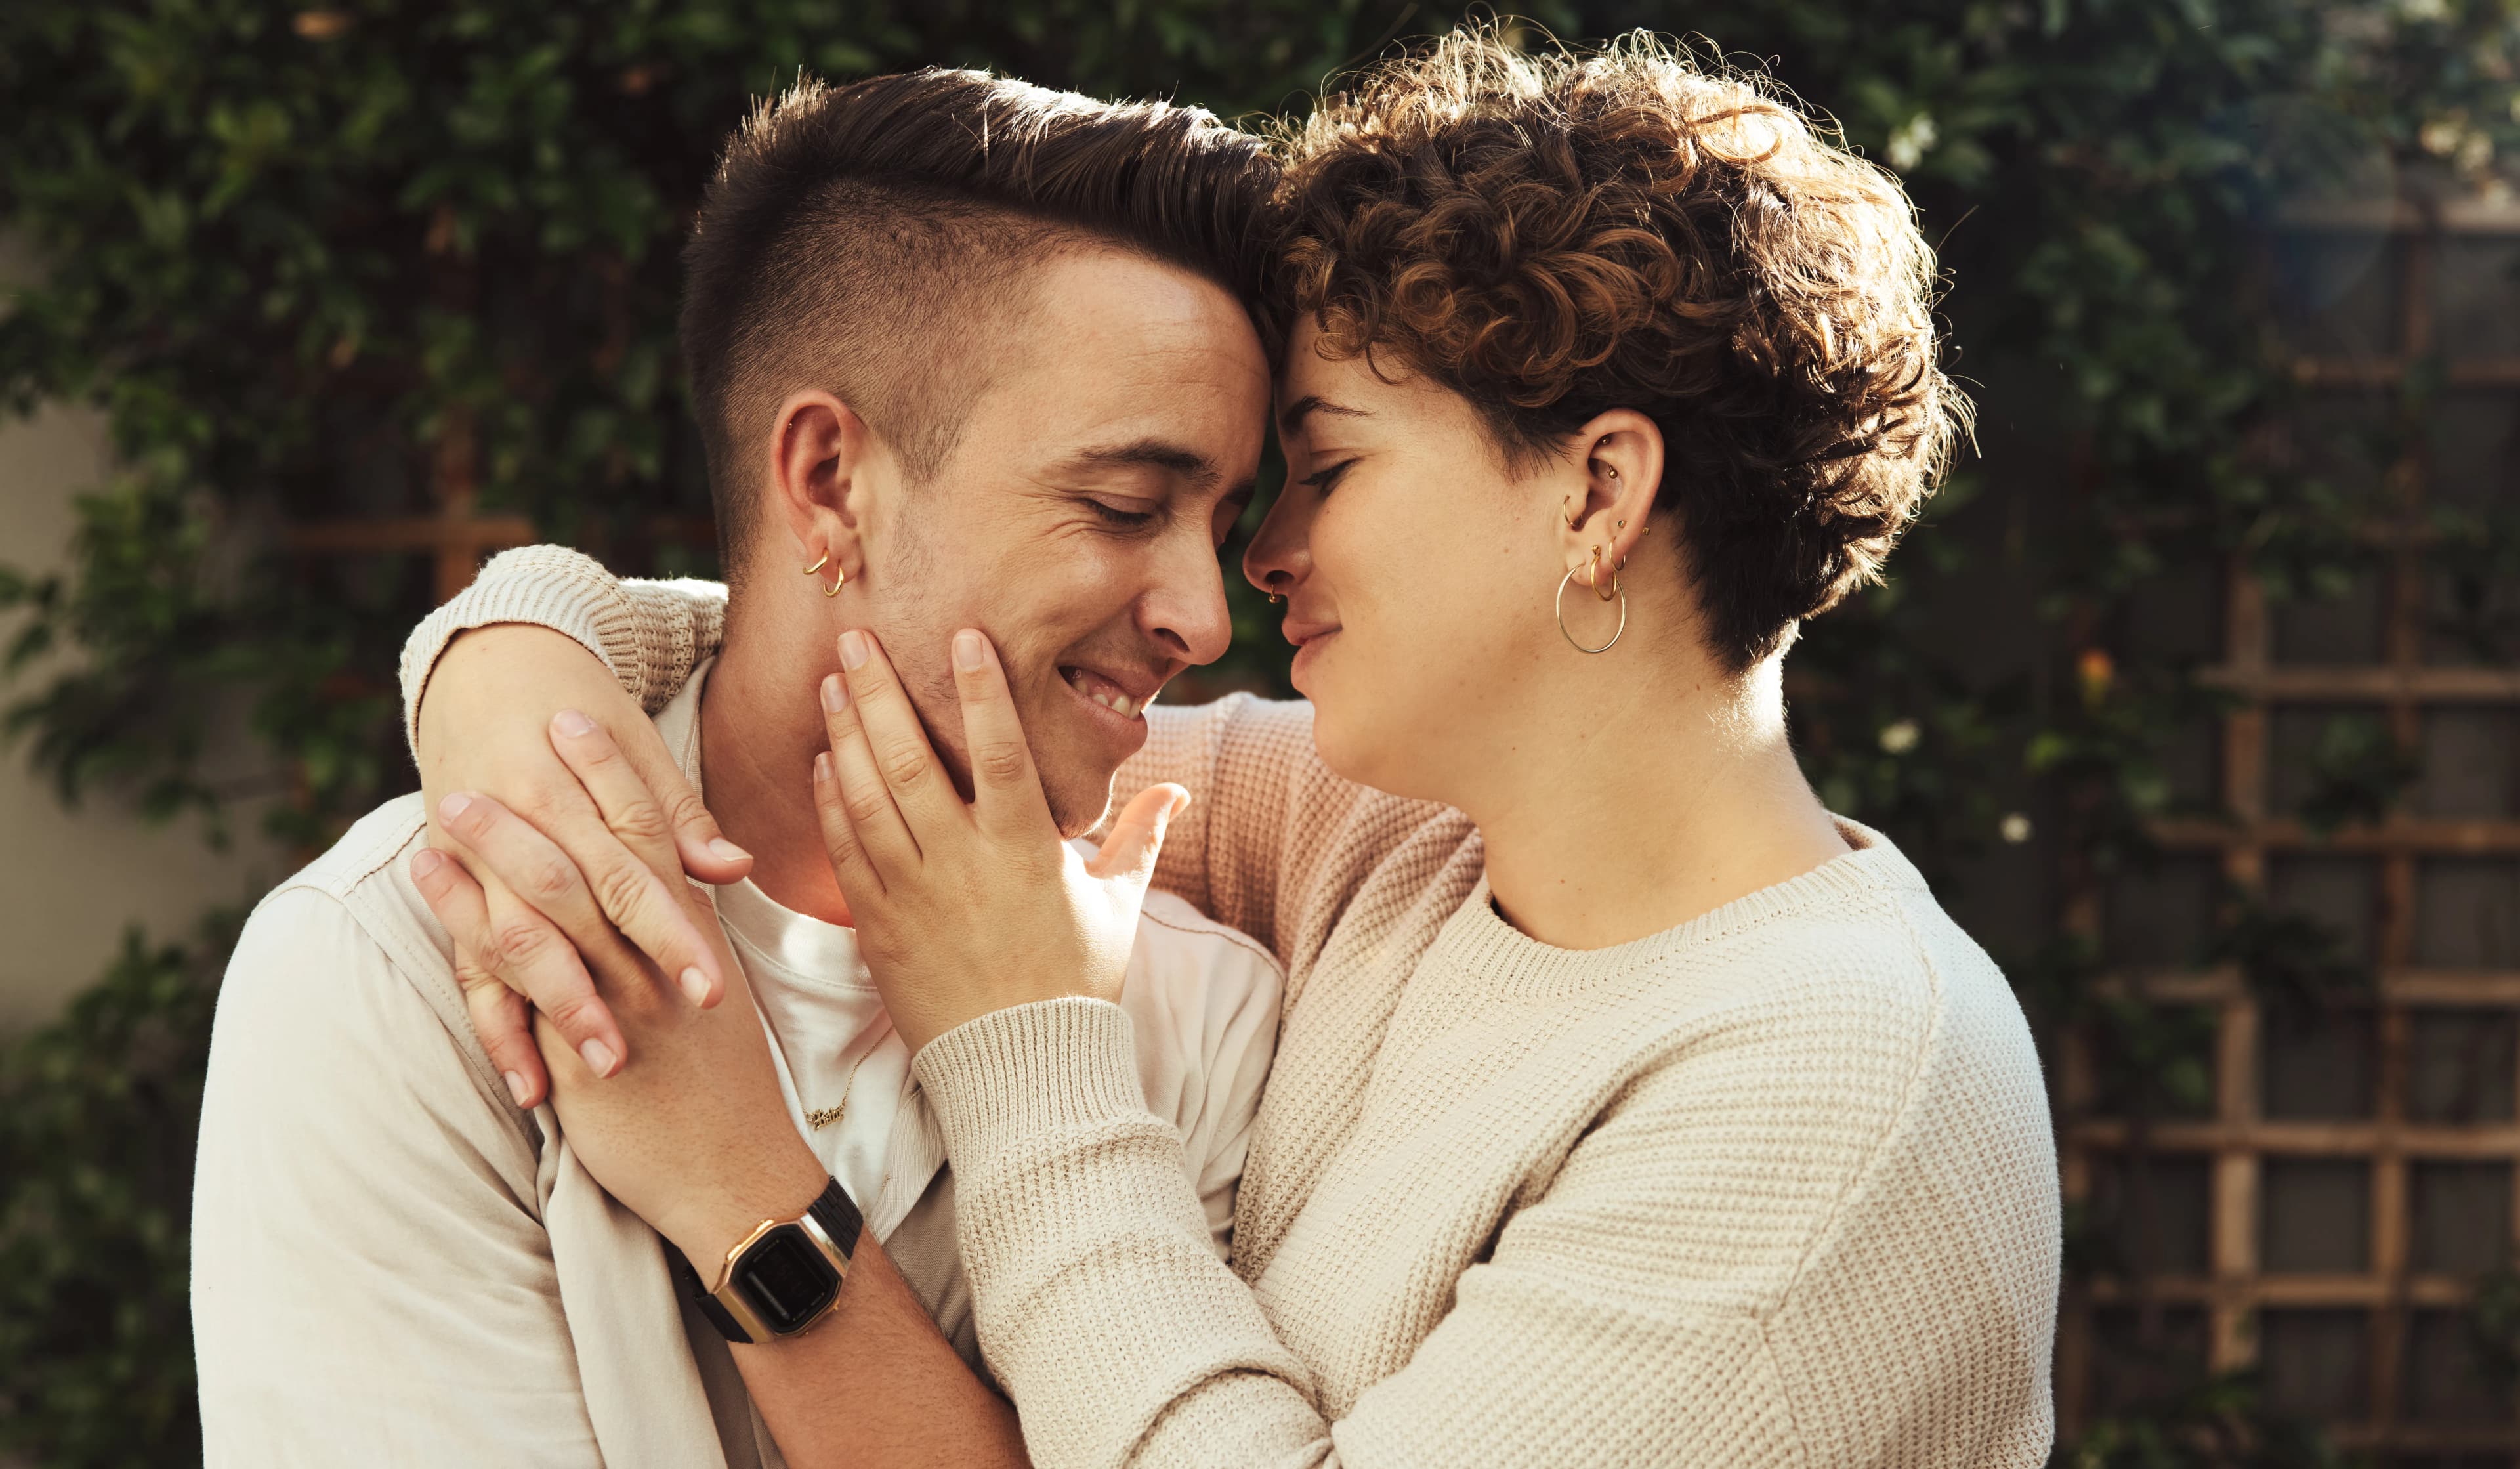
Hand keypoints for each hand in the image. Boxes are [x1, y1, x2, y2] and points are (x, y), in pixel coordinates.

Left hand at [411, 720, 825, 1270]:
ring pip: (549, 900)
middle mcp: (655, 958)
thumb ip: (691, 935)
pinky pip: (513, 971)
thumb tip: (701, 876)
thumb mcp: (714, 1000)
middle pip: (595, 850)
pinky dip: (467, 916)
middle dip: (549, 788)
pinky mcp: (578, 1048)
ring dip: (496, 844)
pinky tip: (430, 881)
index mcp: (691, 937)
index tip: (580, 719)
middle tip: (506, 730)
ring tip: (452, 796)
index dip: (616, 773)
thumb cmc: (723, 1091)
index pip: (653, 833)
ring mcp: (617, 1000)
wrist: (737, 1175)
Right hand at [416, 624, 753, 1105]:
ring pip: (513, 943)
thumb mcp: (635, 746)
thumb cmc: (581, 712)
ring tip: (602, 1067)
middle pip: (571, 914)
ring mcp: (477, 861)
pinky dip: (496, 1029)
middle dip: (610, 984)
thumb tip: (734, 871)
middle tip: (654, 1047)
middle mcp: (519, 826)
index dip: (670, 932)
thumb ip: (678, 818)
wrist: (487, 666)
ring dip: (556, 1009)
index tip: (712, 988)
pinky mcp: (453, 889)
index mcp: (570, 790)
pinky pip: (467, 969)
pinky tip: (527, 1087)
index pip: (631, 873)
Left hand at [809, 628, 1185, 1056]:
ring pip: (868, 798)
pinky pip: (846, 853)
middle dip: (880, 693)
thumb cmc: (1076, 985)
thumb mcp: (1119, 906)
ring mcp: (914, 894)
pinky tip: (824, 763)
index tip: (961, 635)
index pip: (1001, 749)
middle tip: (855, 639)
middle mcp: (963, 863)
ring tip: (829, 684)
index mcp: (1025, 849)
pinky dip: (831, 804)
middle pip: (912, 760)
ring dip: (846, 735)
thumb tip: (1176, 790)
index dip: (981, 689)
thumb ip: (1140, 837)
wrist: (1023, 1072)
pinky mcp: (880, 928)